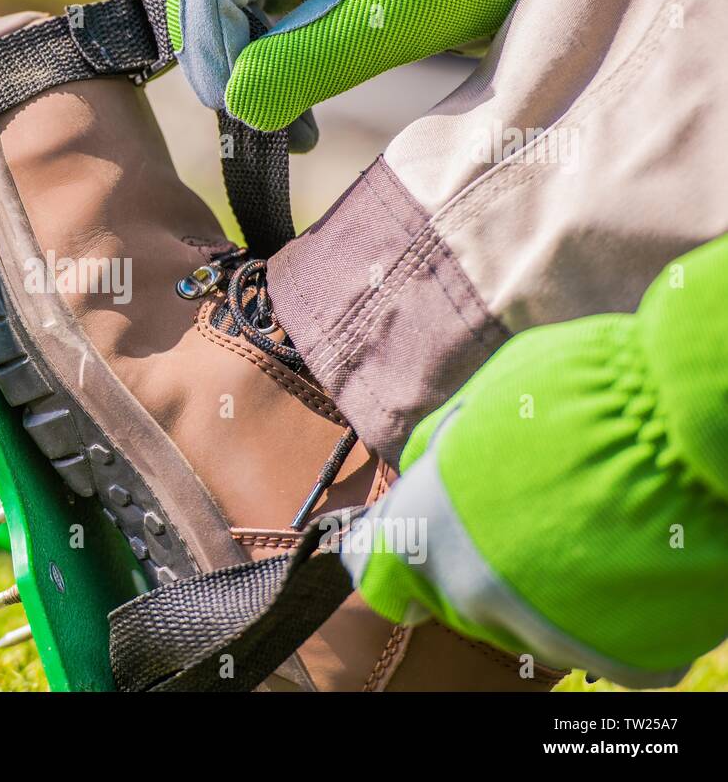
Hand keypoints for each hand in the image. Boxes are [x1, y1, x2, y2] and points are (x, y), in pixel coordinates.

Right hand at [161, 0, 609, 130]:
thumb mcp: (399, 10)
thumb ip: (312, 57)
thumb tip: (240, 106)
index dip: (208, 31)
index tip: (228, 100)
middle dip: (221, 50)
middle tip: (248, 115)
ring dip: (245, 64)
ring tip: (283, 123)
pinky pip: (267, 11)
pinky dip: (273, 62)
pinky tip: (297, 106)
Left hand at [340, 234, 727, 687]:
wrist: (673, 428)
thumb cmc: (575, 391)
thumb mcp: (482, 397)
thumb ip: (443, 445)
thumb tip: (424, 462)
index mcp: (425, 531)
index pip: (377, 568)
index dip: (398, 552)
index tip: (417, 542)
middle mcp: (473, 593)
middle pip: (465, 597)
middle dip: (489, 562)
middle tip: (537, 514)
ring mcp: (546, 633)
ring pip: (534, 625)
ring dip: (551, 590)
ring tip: (594, 531)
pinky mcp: (623, 658)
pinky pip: (613, 650)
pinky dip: (625, 620)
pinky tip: (638, 569)